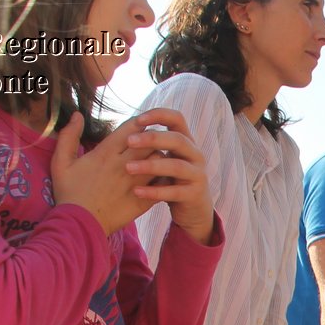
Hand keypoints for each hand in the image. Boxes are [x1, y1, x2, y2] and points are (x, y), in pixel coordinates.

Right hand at [51, 113, 156, 235]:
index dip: (139, 123)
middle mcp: (123, 165)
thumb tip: (77, 115)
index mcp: (105, 152)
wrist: (80, 226)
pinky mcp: (143, 200)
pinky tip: (159, 179)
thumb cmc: (69, 193)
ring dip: (159, 158)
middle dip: (152, 139)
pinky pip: (163, 183)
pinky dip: (164, 178)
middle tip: (150, 144)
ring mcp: (135, 184)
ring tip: (154, 161)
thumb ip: (68, 136)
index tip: (139, 127)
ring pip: (159, 161)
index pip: (132, 127)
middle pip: (150, 141)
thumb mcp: (61, 163)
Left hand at [123, 108, 214, 244]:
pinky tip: (136, 191)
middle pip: (177, 140)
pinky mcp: (195, 194)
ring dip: (151, 166)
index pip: (177, 118)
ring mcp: (197, 175)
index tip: (137, 120)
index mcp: (187, 142)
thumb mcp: (166, 158)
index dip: (159, 115)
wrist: (193, 209)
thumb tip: (127, 126)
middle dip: (152, 139)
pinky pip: (174, 192)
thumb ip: (153, 144)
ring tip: (128, 168)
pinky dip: (155, 191)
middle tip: (129, 142)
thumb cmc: (173, 180)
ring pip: (176, 166)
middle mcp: (195, 155)